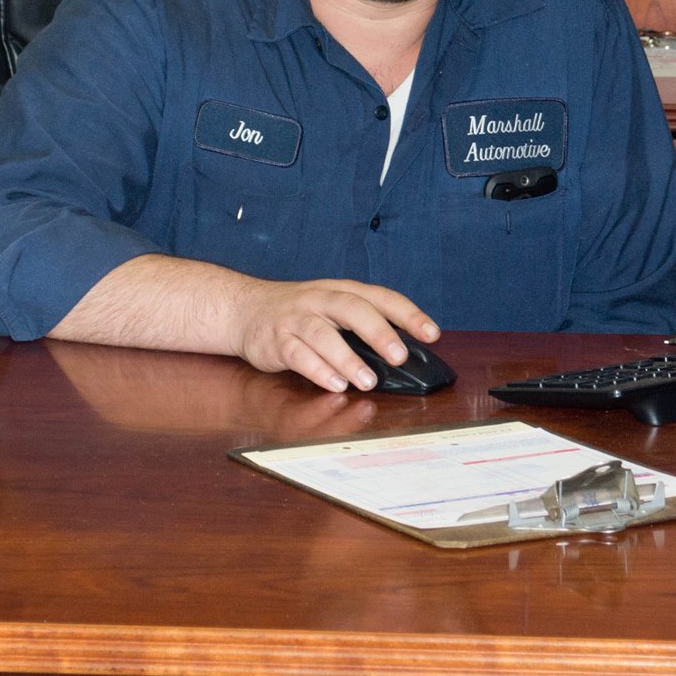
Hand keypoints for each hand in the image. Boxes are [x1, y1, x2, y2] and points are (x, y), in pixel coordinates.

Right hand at [227, 278, 439, 392]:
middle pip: (353, 309)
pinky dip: (318, 370)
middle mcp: (320, 300)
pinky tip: (335, 384)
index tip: (432, 333)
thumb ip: (362, 327)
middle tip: (399, 357)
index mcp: (341, 291)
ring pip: (323, 334)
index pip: (380, 297)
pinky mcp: (276, 340)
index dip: (408, 314)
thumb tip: (402, 355)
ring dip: (347, 358)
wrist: (244, 309)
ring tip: (367, 381)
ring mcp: (296, 318)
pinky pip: (297, 354)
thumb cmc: (299, 314)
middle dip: (379, 332)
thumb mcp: (332, 310)